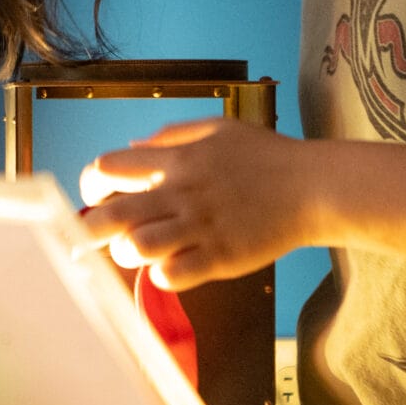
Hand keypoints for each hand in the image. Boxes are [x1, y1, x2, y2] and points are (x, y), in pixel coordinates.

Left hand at [76, 118, 317, 289]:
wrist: (315, 187)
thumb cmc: (268, 157)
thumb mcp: (217, 129)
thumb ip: (170, 137)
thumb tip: (131, 149)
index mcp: (178, 159)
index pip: (107, 168)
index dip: (91, 185)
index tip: (97, 196)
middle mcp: (182, 192)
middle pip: (110, 215)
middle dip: (92, 229)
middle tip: (101, 235)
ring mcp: (201, 227)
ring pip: (136, 248)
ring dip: (128, 254)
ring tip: (141, 252)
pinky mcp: (220, 257)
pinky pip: (171, 275)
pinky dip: (162, 275)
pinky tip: (172, 266)